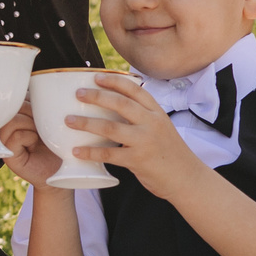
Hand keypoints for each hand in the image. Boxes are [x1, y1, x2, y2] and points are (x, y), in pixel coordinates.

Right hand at [0, 101, 59, 186]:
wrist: (64, 169)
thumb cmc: (61, 142)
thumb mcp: (52, 117)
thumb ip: (41, 103)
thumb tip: (37, 81)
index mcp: (16, 115)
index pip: (15, 97)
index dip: (30, 99)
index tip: (43, 111)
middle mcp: (7, 126)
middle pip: (12, 106)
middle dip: (31, 110)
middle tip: (43, 124)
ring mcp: (5, 141)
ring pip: (12, 119)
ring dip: (30, 123)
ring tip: (39, 133)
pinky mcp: (8, 156)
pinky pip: (16, 135)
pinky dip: (29, 136)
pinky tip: (35, 143)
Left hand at [64, 80, 202, 197]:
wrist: (187, 178)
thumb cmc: (169, 152)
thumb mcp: (161, 127)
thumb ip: (142, 116)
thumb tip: (114, 105)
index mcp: (157, 112)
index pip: (134, 89)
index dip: (114, 81)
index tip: (96, 77)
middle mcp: (152, 123)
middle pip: (120, 103)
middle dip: (96, 96)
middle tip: (78, 93)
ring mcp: (145, 141)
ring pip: (111, 127)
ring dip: (87, 123)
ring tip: (69, 120)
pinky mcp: (138, 160)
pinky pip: (109, 154)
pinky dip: (91, 152)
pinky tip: (77, 151)